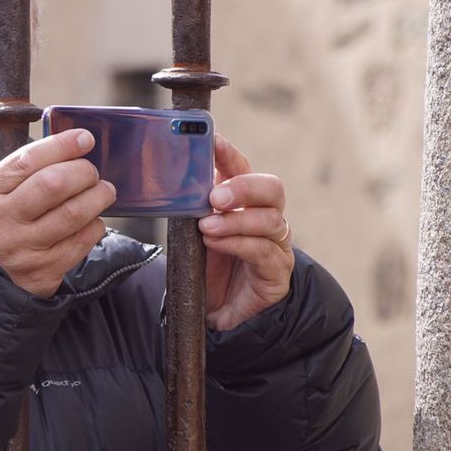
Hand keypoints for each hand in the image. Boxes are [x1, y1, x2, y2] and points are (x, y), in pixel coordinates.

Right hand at [0, 129, 114, 297]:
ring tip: (103, 191)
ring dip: (98, 197)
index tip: (85, 139)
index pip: (28, 161)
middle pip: (54, 185)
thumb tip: (67, 151)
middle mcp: (5, 222)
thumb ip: (20, 176)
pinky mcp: (44, 273)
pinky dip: (94, 226)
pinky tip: (92, 220)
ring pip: (73, 214)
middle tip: (92, 172)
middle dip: (83, 172)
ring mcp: (25, 249)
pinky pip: (81, 243)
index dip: (61, 145)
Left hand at [199, 133, 293, 330]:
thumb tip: (172, 182)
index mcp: (246, 202)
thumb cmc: (209, 266)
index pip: (243, 169)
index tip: (212, 141)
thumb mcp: (195, 233)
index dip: (230, 154)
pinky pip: (264, 250)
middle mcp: (268, 218)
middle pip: (271, 188)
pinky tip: (216, 243)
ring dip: (235, 221)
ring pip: (270, 219)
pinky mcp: (278, 271)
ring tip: (206, 227)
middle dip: (243, 187)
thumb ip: (192, 209)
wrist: (217, 309)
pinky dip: (238, 243)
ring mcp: (277, 244)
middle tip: (215, 197)